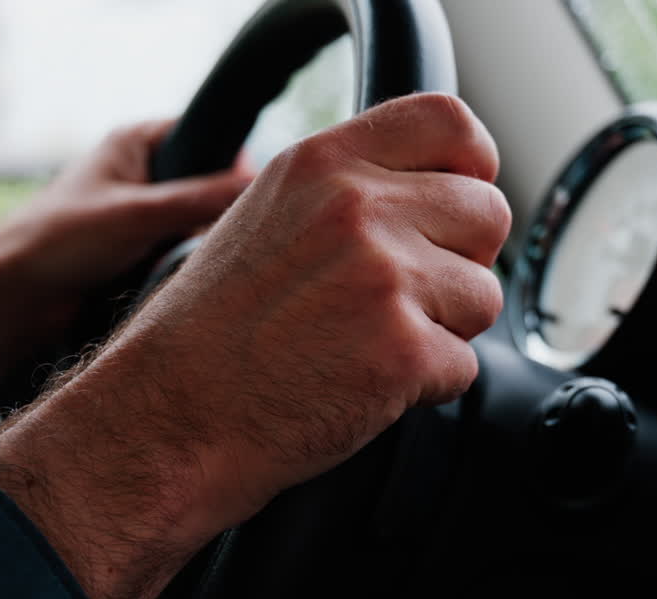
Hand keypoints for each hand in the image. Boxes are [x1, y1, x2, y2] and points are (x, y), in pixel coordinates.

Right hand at [0, 93, 511, 598]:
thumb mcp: (265, 217)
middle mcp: (357, 208)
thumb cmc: (209, 332)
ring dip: (445, 330)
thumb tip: (430, 189)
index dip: (471, 168)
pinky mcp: (403, 352)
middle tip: (403, 299)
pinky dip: (425, 386)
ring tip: (368, 344)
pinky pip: (465, 365)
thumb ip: (346, 190)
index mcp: (323, 164)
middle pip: (488, 213)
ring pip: (485, 295)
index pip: (450, 123)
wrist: (169, 418)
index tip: (458, 204)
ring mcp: (385, 278)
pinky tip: (362, 384)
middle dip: (462, 262)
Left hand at [0, 120, 253, 394]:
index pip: (207, 136)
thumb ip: (198, 200)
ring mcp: (144, 214)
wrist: (14, 298)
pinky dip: (191, 266)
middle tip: (237, 235)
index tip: (254, 195)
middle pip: (210, 184)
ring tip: (210, 261)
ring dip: (205, 244)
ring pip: (201, 224)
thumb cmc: (58, 239)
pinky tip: (196, 279)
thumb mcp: (136, 213)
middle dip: (223, 211)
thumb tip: (259, 188)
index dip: (233, 163)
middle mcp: (143, 173)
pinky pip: (186, 254)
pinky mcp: (143, 251)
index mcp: (137, 142)